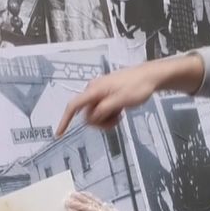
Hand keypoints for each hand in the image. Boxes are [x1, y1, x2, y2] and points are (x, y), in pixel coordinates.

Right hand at [55, 54, 204, 134]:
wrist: (150, 77)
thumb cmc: (137, 86)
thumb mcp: (121, 100)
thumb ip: (104, 109)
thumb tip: (91, 117)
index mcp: (95, 89)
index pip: (74, 105)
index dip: (65, 119)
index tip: (60, 133)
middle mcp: (94, 90)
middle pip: (86, 114)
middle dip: (99, 121)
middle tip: (116, 119)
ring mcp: (100, 93)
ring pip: (95, 114)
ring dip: (106, 119)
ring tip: (120, 114)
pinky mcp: (107, 96)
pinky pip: (102, 110)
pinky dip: (109, 115)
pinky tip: (120, 111)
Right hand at [65, 191, 156, 210]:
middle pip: (89, 208)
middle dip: (77, 204)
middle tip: (66, 201)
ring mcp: (108, 210)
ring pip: (92, 202)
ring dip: (82, 198)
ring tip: (72, 195)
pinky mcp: (110, 209)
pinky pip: (98, 201)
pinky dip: (90, 197)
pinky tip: (84, 194)